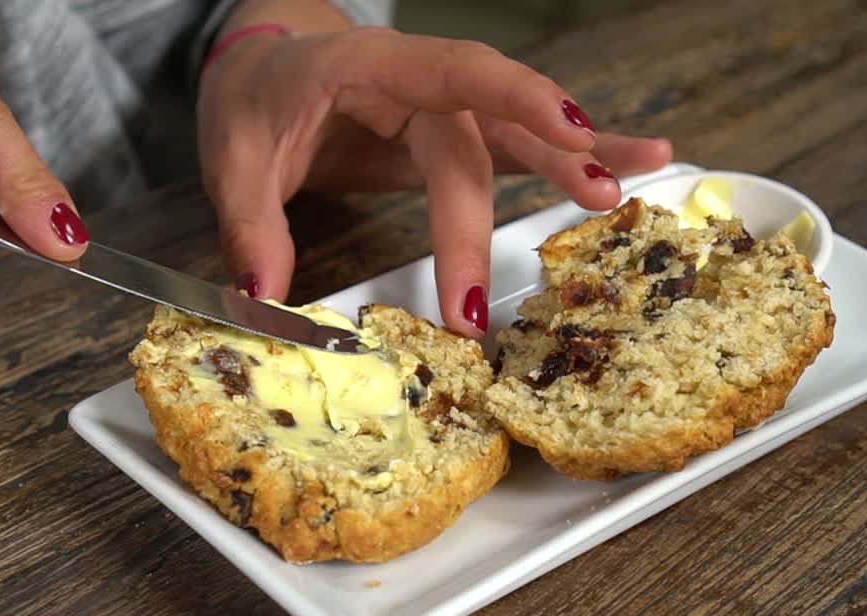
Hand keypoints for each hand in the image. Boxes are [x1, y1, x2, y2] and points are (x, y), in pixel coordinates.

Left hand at [197, 27, 671, 336]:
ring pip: (517, 135)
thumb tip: (262, 298)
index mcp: (367, 67)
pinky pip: (515, 151)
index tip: (565, 137)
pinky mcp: (453, 142)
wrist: (261, 73)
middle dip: (527, 184)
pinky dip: (567, 161)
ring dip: (574, 160)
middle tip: (582, 219)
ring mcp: (442, 112)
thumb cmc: (253, 103)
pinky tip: (626, 169)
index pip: (454, 72)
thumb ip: (250, 226)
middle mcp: (419, 84)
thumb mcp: (232, 158)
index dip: (516, 98)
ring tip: (634, 182)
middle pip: (482, 136)